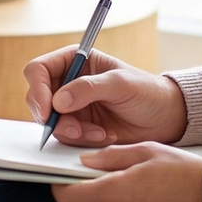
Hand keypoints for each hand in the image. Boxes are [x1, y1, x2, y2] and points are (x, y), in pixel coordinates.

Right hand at [24, 46, 188, 147]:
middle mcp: (67, 82)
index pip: (38, 70)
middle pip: (37, 99)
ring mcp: (71, 107)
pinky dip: (82, 140)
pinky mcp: (78, 127)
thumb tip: (58, 101)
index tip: (48, 110)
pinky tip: (104, 135)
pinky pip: (65, 137)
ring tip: (100, 132)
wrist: (165, 119)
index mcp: (74, 61)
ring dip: (72, 131)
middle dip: (53, 118)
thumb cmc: (147, 92)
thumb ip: (88, 88)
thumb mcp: (120, 83)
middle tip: (74, 129)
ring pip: (50, 122)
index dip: (38, 89)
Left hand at [51, 142, 201, 201]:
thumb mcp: (146, 151)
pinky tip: (137, 190)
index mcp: (114, 191)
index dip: (58, 184)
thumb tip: (85, 161)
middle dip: (83, 185)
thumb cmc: (184, 172)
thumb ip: (112, 156)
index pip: (66, 197)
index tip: (62, 172)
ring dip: (102, 194)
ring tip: (123, 176)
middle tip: (97, 168)